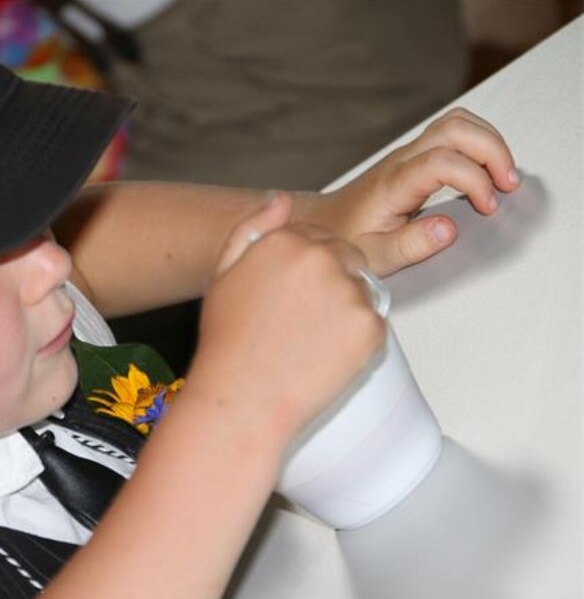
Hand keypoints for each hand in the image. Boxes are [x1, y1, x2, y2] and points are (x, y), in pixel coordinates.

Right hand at [185, 192, 385, 444]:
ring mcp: (349, 291)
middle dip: (332, 285)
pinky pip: (374, 324)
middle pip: (348, 258)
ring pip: (362, 290)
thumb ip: (253, 228)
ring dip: (345, 311)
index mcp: (285, 240)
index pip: (318, 238)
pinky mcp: (371, 326)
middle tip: (302, 325)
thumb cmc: (228, 341)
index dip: (306, 270)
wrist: (242, 400)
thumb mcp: (224, 274)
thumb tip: (279, 198)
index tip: (291, 300)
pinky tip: (323, 357)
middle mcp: (320, 257)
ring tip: (308, 343)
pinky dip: (356, 341)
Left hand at [294, 108, 519, 275]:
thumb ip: (412, 245)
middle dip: (492, 150)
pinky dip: (479, 143)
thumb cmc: (347, 240)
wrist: (323, 223)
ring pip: (456, 122)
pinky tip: (487, 170)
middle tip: (507, 184)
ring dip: (489, 142)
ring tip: (502, 177)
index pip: (442, 162)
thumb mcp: (375, 255)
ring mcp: (408, 153)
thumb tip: (449, 228)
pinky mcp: (414, 155)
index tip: (487, 207)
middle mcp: (401, 161)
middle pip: (455, 128)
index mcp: (393, 184)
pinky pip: (452, 132)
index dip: (474, 179)